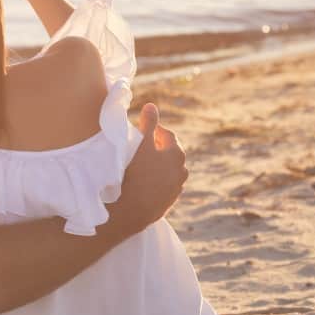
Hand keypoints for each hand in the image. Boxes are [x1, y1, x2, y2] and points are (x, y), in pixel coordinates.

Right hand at [118, 104, 187, 228]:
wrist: (133, 209)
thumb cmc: (136, 173)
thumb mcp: (141, 144)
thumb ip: (148, 124)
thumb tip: (151, 105)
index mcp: (176, 154)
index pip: (167, 135)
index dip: (155, 130)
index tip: (143, 129)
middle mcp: (181, 170)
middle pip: (171, 153)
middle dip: (159, 147)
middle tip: (143, 145)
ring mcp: (176, 188)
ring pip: (169, 171)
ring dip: (160, 166)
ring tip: (144, 165)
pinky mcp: (168, 202)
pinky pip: (164, 186)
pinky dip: (157, 181)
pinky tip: (144, 182)